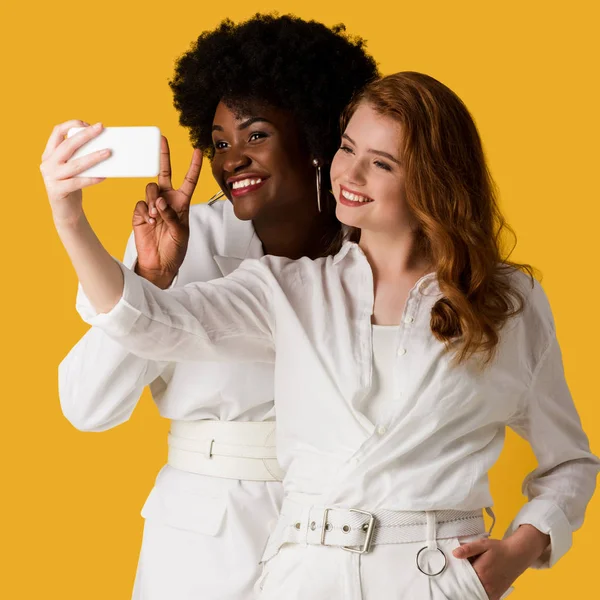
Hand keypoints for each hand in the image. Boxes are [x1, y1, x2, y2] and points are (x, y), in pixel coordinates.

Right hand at [40, 121, 109, 227]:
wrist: (66, 212)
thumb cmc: (73, 186)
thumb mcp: (73, 168)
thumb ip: (79, 156)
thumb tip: (104, 145)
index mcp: (49, 154)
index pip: (57, 132)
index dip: (72, 125)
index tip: (88, 123)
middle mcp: (47, 163)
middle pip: (67, 145)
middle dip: (85, 135)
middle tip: (101, 128)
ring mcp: (50, 177)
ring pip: (75, 164)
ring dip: (93, 157)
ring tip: (108, 152)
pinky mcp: (57, 191)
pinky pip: (78, 182)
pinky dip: (92, 178)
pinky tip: (104, 176)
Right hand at [132, 136, 202, 287]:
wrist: (159, 264)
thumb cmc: (175, 249)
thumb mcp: (181, 233)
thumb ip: (172, 215)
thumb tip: (159, 201)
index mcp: (181, 203)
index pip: (189, 180)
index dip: (193, 166)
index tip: (197, 150)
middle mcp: (167, 200)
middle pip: (164, 173)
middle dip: (164, 156)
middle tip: (162, 139)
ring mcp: (152, 205)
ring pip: (150, 188)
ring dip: (153, 200)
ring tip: (156, 216)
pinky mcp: (140, 213)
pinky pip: (140, 203)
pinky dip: (145, 211)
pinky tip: (149, 222)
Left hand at [452, 525, 549, 599]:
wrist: (517, 555)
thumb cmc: (499, 549)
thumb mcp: (483, 544)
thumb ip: (468, 549)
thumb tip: (454, 554)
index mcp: (480, 572)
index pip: (462, 577)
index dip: (455, 575)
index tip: (450, 572)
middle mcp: (486, 585)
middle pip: (467, 587)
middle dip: (460, 583)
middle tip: (455, 577)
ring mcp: (492, 592)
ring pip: (475, 594)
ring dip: (468, 589)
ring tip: (463, 582)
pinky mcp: (497, 595)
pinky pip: (483, 598)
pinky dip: (477, 594)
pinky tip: (472, 588)